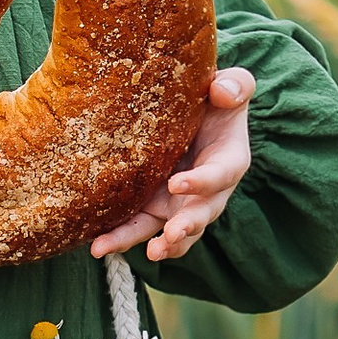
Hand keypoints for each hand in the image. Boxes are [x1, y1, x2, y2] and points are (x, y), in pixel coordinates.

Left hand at [90, 67, 253, 264]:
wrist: (185, 110)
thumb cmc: (210, 96)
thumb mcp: (229, 84)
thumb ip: (235, 85)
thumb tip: (220, 92)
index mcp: (228, 160)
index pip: (220, 175)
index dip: (202, 182)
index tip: (178, 183)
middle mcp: (207, 190)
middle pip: (200, 214)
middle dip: (185, 228)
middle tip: (169, 236)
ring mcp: (179, 203)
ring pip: (171, 232)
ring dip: (160, 246)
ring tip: (146, 254)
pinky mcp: (154, 207)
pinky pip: (141, 227)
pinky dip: (124, 239)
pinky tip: (103, 246)